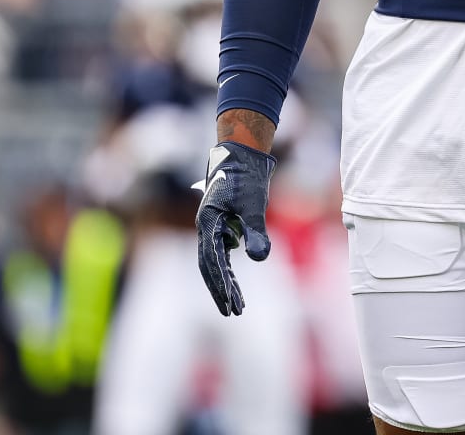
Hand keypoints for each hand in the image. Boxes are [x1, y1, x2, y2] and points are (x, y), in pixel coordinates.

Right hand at [195, 141, 276, 316]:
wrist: (241, 152)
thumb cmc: (247, 175)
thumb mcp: (255, 203)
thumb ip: (256, 230)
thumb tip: (259, 259)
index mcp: (208, 222)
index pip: (211, 262)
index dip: (221, 285)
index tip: (231, 304)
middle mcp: (205, 227)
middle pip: (209, 266)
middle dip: (220, 290)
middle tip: (232, 313)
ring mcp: (211, 226)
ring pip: (214, 261)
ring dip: (224, 282)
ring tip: (237, 304)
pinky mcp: (219, 224)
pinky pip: (220, 252)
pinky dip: (227, 268)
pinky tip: (235, 282)